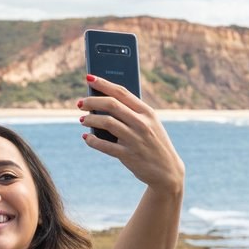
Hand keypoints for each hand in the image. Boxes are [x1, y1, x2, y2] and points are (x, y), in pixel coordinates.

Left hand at [79, 77, 184, 192]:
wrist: (167, 171)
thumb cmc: (154, 143)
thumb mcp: (150, 124)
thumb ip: (132, 113)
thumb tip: (103, 103)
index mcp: (147, 112)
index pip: (122, 92)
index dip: (103, 83)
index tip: (89, 78)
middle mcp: (141, 123)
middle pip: (111, 104)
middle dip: (92, 101)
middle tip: (80, 103)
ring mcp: (135, 139)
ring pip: (106, 122)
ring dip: (90, 119)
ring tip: (82, 119)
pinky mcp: (128, 155)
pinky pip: (104, 145)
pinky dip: (92, 140)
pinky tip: (87, 137)